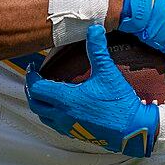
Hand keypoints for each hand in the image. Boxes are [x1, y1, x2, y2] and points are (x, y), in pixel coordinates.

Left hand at [25, 25, 159, 156]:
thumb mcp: (108, 73)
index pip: (37, 88)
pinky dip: (52, 115)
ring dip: (40, 104)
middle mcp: (63, 115)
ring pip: (44, 117)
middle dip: (31, 90)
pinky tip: (62, 108)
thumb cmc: (120, 105)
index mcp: (66, 100)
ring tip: (45, 93)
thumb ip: (97, 50)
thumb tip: (94, 30)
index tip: (33, 68)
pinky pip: (56, 125)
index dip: (31, 77)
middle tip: (34, 79)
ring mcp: (69, 127)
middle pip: (35, 104)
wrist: (133, 130)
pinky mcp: (77, 134)